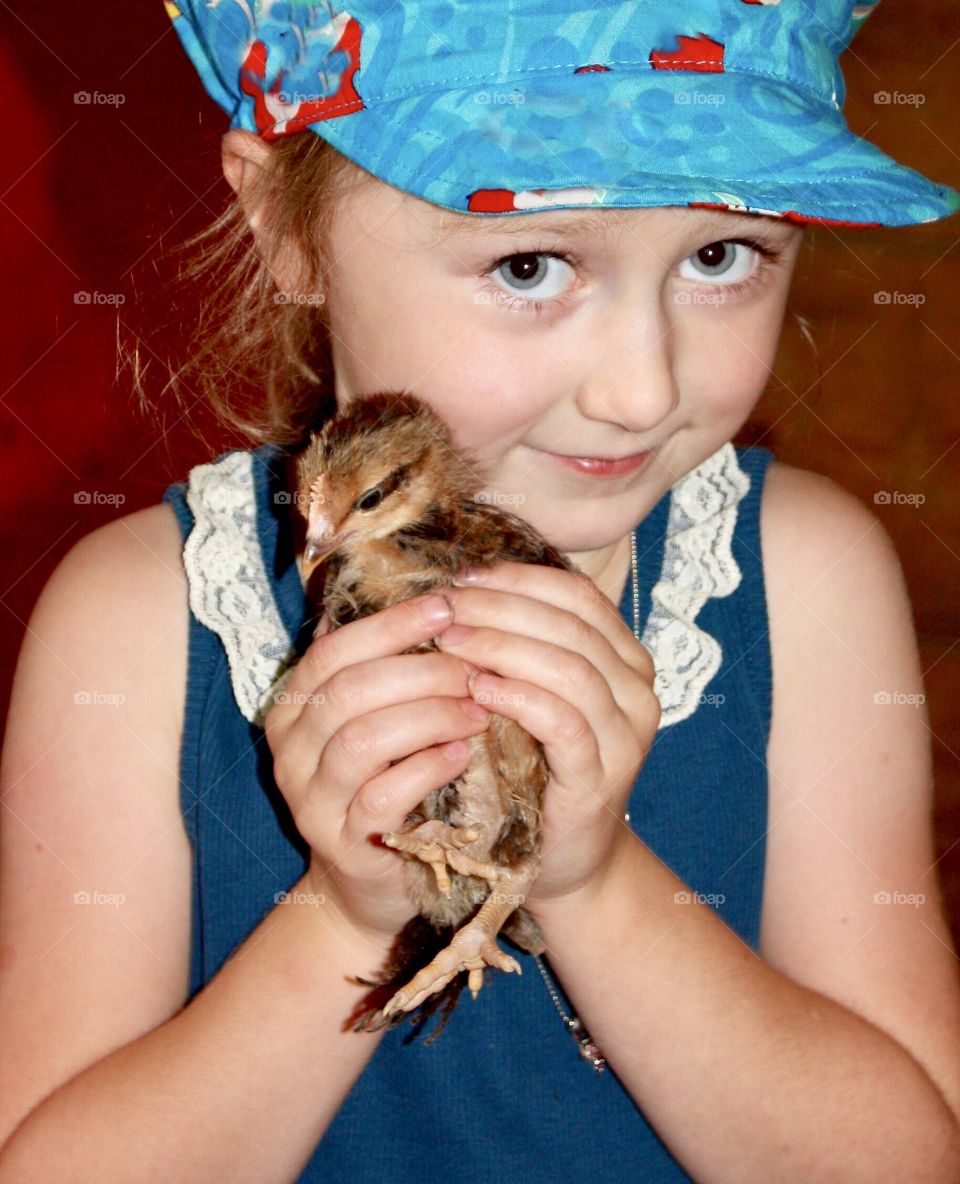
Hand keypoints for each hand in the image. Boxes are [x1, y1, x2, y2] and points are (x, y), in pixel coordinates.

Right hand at [264, 593, 490, 950]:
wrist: (369, 883)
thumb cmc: (384, 783)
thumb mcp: (375, 722)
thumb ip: (385, 671)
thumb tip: (432, 596)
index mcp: (294, 708)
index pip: (332, 651)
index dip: (390, 625)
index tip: (447, 606)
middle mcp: (290, 751)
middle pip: (347, 691)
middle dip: (420, 670)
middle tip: (475, 666)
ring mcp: (310, 801)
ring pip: (362, 740)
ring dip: (428, 716)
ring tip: (478, 709)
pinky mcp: (342, 846)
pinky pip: (381, 796)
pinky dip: (426, 769)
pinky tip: (461, 754)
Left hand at [435, 561, 659, 915]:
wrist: (564, 860)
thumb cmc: (537, 768)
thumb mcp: (535, 695)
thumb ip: (523, 645)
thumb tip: (464, 587)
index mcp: (626, 660)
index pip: (579, 596)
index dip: (520, 579)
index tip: (465, 577)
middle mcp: (638, 692)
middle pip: (572, 625)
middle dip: (502, 607)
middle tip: (446, 606)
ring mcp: (626, 737)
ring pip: (570, 668)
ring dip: (503, 646)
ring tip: (451, 641)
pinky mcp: (601, 777)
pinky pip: (563, 721)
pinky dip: (517, 697)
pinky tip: (476, 688)